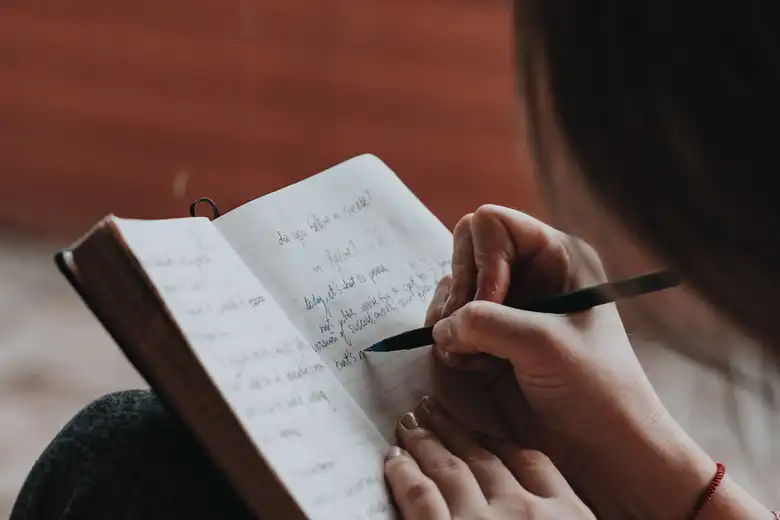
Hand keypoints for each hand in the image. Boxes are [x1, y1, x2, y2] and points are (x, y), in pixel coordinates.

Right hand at [425, 205, 715, 519]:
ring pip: (452, 290)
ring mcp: (507, 307)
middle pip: (463, 251)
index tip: (492, 303)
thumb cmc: (595, 388)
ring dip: (452, 323)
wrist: (603, 448)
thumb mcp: (543, 344)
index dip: (483, 260)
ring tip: (474, 357)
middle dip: (461, 291)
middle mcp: (529, 273)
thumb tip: (441, 327)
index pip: (493, 224)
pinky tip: (476, 368)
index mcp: (557, 256)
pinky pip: (449, 324)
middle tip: (468, 330)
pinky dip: (451, 345)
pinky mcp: (490, 339)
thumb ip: (486, 322)